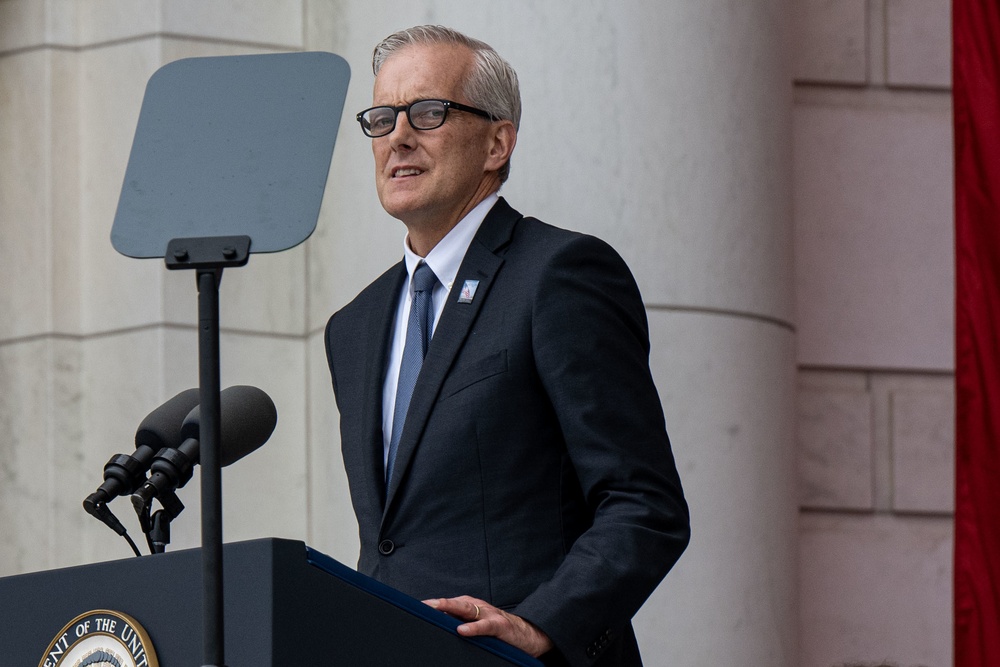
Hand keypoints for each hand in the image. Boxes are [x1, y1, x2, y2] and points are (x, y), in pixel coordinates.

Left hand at [424, 595, 553, 657]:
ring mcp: (489, 614)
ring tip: (436, 608)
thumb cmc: (498, 631)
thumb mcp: (476, 625)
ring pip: (467, 609)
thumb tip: (435, 625)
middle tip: (421, 605)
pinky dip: (473, 627)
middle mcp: (478, 607)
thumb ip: (458, 623)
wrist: (528, 634)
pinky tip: (462, 629)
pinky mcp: (500, 626)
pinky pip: (485, 626)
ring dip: (451, 607)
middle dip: (437, 603)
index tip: (414, 607)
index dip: (431, 605)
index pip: (447, 605)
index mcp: (470, 607)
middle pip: (454, 603)